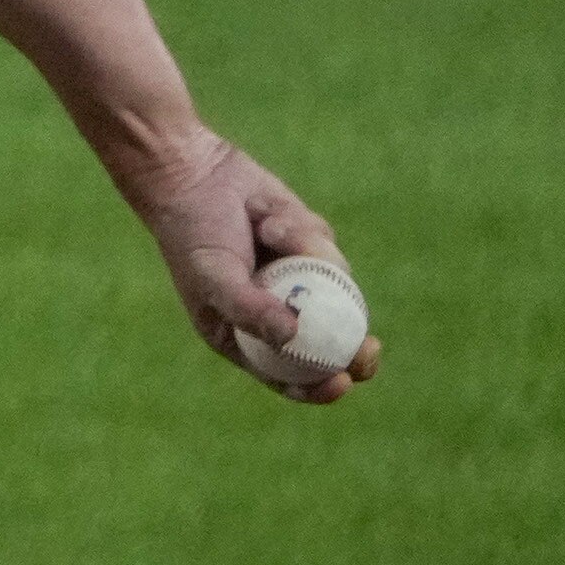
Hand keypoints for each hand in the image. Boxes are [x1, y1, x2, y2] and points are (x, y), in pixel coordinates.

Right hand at [120, 129, 380, 404]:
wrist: (195, 177)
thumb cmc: (192, 236)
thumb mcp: (213, 277)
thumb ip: (249, 309)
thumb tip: (292, 337)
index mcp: (246, 337)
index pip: (287, 376)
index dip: (318, 387)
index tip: (341, 381)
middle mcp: (277, 314)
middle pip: (329, 345)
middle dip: (355, 351)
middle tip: (372, 348)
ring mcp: (298, 282)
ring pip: (335, 285)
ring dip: (308, 252)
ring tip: (267, 224)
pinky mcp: (310, 250)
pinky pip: (328, 248)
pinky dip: (302, 230)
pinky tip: (267, 215)